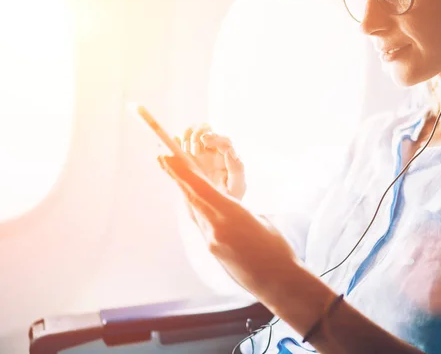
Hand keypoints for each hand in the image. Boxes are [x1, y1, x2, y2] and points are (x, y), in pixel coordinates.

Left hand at [158, 154, 298, 298]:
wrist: (278, 283)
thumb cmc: (277, 249)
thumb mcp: (260, 220)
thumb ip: (238, 210)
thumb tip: (225, 207)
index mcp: (232, 217)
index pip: (201, 190)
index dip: (182, 172)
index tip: (168, 156)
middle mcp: (216, 230)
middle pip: (191, 199)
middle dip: (177, 178)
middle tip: (163, 158)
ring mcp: (212, 242)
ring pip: (194, 211)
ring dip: (185, 192)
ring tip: (175, 174)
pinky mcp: (214, 251)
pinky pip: (201, 224)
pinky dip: (195, 208)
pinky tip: (194, 201)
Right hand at [179, 124, 245, 199]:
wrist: (216, 209)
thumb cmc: (230, 196)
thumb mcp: (237, 186)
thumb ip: (237, 169)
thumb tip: (230, 151)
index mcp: (228, 155)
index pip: (223, 140)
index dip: (214, 137)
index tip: (204, 140)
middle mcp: (214, 151)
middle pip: (206, 130)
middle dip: (199, 133)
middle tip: (195, 147)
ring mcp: (200, 154)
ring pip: (192, 134)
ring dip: (188, 137)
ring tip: (186, 151)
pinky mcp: (187, 159)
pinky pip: (180, 145)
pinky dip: (176, 141)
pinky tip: (174, 145)